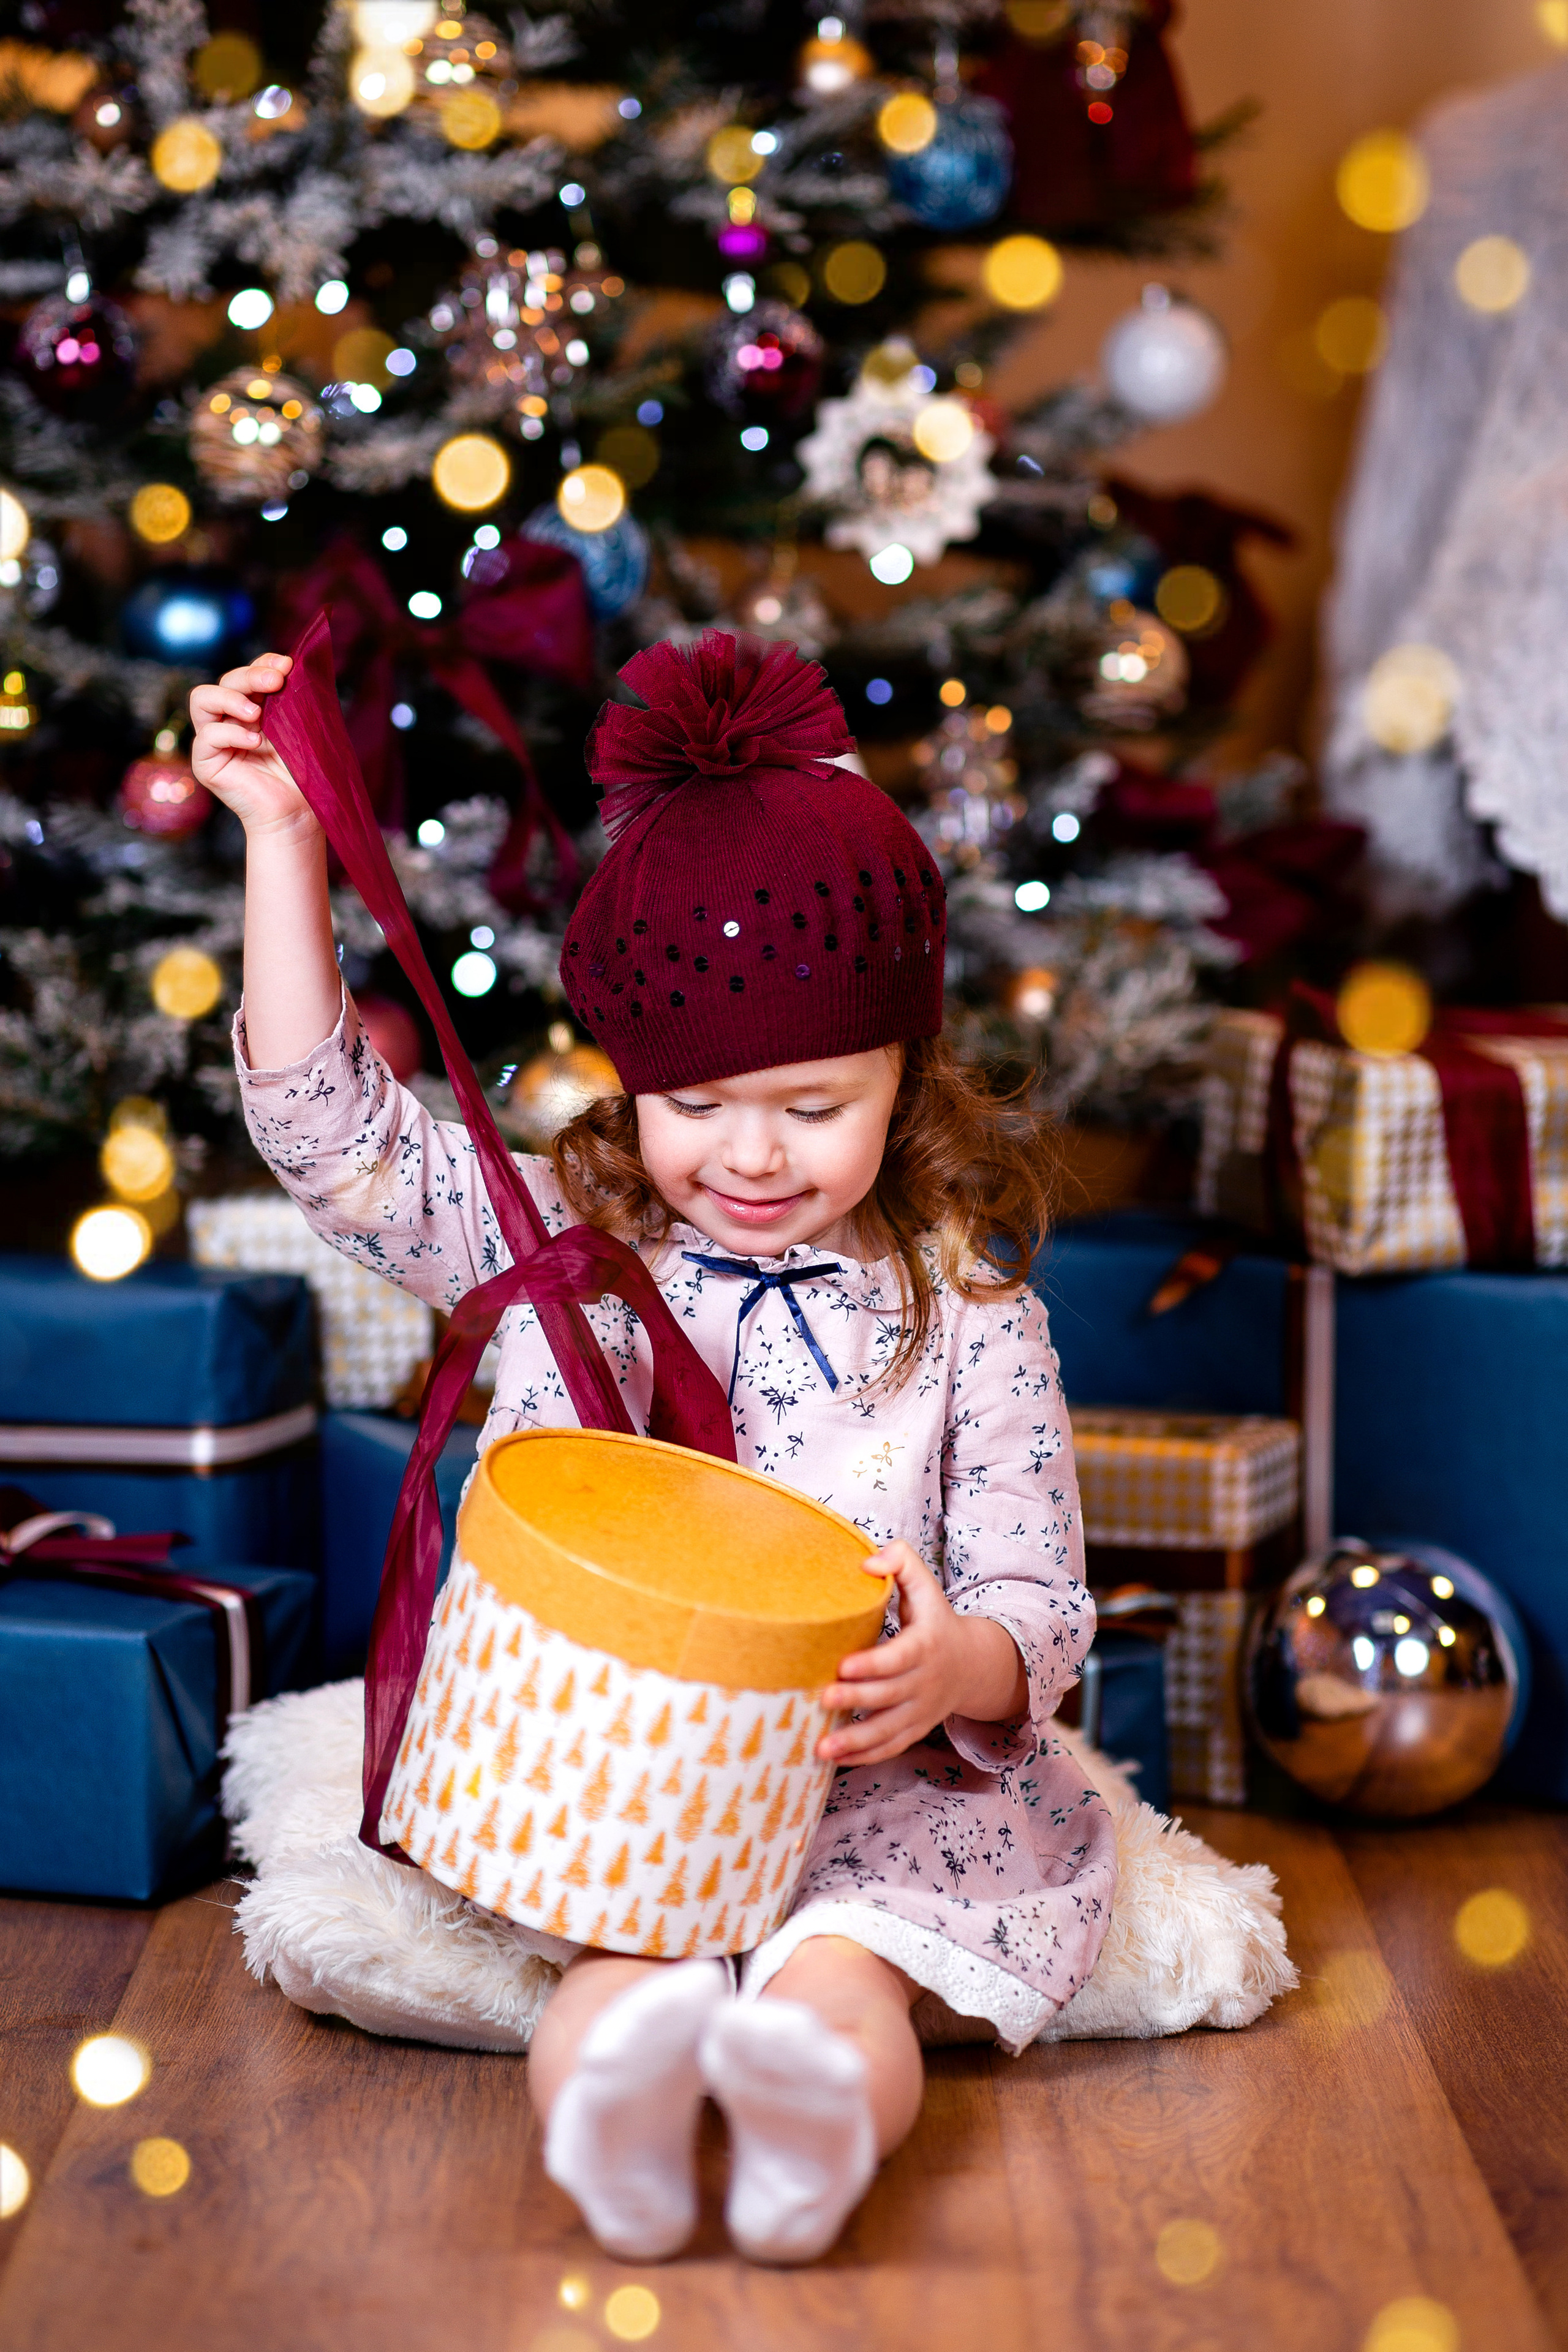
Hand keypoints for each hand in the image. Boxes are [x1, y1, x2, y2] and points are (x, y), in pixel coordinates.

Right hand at [189, 654, 312, 838]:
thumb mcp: (299, 727)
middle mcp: (229, 721)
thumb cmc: (304, 773)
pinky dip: (231, 733)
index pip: (245, 675)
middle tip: (276, 681)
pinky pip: (207, 736)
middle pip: (225, 681)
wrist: (300, 812)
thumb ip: (291, 696)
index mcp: (252, 710)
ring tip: (257, 713)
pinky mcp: (206, 763)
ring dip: (231, 698)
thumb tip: (287, 662)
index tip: (286, 664)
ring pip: (202, 698)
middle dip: (250, 675)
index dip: (261, 663)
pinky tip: (255, 741)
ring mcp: (214, 741)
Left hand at [816, 1539, 1028, 1766]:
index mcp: (926, 1645)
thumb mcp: (926, 1586)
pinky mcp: (916, 1729)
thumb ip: (901, 1561)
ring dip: (856, 1742)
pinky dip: (865, 1757)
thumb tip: (867, 1562)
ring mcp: (921, 1710)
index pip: (900, 1658)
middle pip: (889, 1695)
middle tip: (822, 1698)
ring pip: (889, 1731)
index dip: (873, 1664)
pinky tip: (834, 1759)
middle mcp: (925, 1682)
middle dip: (856, 1699)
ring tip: (821, 1747)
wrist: (971, 1664)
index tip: (843, 1665)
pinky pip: (891, 1747)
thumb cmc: (934, 1619)